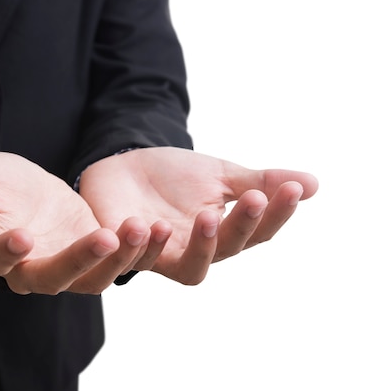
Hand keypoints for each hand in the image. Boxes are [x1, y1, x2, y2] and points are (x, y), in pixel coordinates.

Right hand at [0, 152, 147, 294]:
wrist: (24, 193)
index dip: (7, 251)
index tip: (21, 236)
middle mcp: (31, 271)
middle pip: (55, 278)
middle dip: (80, 260)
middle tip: (104, 236)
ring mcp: (67, 268)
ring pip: (95, 277)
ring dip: (119, 256)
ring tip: (140, 227)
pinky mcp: (95, 257)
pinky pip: (119, 260)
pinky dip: (138, 249)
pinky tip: (158, 228)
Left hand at [78, 147, 318, 284]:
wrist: (124, 165)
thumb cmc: (174, 176)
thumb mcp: (218, 174)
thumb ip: (258, 182)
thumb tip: (311, 184)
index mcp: (218, 233)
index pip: (254, 233)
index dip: (274, 215)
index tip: (289, 190)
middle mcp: (192, 250)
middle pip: (223, 253)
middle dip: (240, 229)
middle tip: (253, 200)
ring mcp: (158, 252)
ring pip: (184, 267)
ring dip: (199, 244)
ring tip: (207, 214)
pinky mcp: (122, 247)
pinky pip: (132, 256)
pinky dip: (139, 243)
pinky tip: (143, 223)